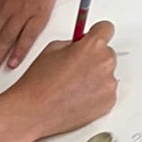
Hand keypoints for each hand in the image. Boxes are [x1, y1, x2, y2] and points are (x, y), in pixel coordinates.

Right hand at [11, 21, 118, 140]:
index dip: (97, 33)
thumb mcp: (52, 49)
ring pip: (107, 74)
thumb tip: (81, 44)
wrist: (33, 112)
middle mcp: (105, 63)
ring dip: (95, 77)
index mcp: (92, 46)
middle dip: (94, 58)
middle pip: (107, 53)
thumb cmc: (39, 83)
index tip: (93, 38)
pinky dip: (96, 94)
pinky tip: (77, 97)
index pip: (106, 29)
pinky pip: (106, 92)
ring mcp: (109, 85)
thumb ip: (73, 43)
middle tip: (75, 68)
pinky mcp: (109, 102)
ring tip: (72, 86)